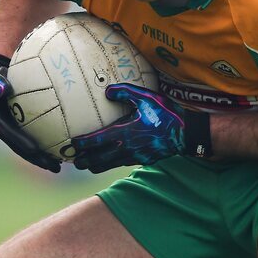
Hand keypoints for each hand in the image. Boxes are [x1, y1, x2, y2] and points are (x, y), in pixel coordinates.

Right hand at [0, 54, 61, 172]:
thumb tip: (4, 89)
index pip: (10, 137)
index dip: (22, 144)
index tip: (35, 150)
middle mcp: (4, 131)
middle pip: (22, 148)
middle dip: (37, 159)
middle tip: (54, 166)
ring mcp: (12, 131)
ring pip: (28, 148)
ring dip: (43, 158)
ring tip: (61, 165)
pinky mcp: (20, 129)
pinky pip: (35, 138)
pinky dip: (47, 144)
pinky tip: (64, 149)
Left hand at [70, 84, 211, 173]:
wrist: (185, 133)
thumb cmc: (166, 113)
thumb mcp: (147, 98)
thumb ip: (125, 92)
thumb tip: (107, 91)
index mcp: (124, 132)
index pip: (95, 141)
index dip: (81, 144)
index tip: (72, 143)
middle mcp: (125, 148)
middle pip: (96, 160)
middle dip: (82, 161)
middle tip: (74, 160)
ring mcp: (133, 157)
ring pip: (107, 166)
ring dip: (94, 165)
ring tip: (87, 163)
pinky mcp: (141, 160)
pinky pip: (120, 164)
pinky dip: (111, 163)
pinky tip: (110, 158)